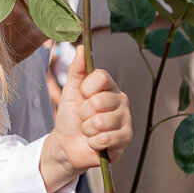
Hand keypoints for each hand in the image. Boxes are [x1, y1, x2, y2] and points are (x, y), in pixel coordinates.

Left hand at [43, 48, 131, 185]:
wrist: (67, 144)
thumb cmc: (70, 115)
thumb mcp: (70, 90)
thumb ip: (77, 69)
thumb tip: (81, 47)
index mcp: (108, 86)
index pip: (102, 77)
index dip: (86, 88)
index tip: (81, 95)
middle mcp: (120, 100)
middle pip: (100, 100)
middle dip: (83, 112)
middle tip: (83, 117)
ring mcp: (125, 119)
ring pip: (102, 121)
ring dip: (87, 129)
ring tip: (88, 130)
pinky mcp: (126, 138)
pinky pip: (106, 138)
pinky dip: (93, 142)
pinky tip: (94, 142)